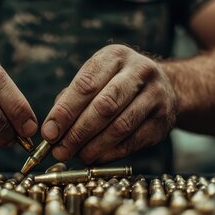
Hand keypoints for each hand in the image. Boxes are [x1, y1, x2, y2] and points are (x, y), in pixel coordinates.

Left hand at [42, 44, 176, 163]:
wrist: (165, 86)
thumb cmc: (115, 84)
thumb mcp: (95, 78)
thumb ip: (70, 99)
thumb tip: (52, 131)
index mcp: (115, 56)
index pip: (86, 85)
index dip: (65, 112)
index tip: (48, 133)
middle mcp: (139, 71)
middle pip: (104, 106)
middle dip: (78, 132)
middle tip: (60, 151)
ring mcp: (156, 95)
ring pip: (120, 126)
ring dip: (94, 147)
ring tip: (76, 157)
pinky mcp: (163, 120)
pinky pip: (133, 141)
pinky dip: (110, 153)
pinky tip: (96, 158)